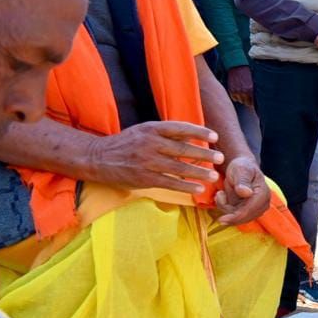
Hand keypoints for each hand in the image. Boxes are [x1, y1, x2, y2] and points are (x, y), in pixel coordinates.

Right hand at [88, 121, 222, 193]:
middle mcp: (150, 143)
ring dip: (199, 172)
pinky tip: (198, 189)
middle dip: (204, 154)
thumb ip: (166, 134)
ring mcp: (147, 161)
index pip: (180, 128)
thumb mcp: (144, 131)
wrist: (98, 157)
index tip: (215, 136)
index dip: (199, 132)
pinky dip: (185, 186)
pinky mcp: (144, 178)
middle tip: (220, 158)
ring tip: (214, 176)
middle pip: (182, 149)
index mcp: (151, 128)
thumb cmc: (126, 143)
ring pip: (178, 167)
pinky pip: (169, 182)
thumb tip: (193, 137)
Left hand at [215, 154, 269, 224]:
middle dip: (228, 209)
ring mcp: (256, 209)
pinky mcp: (248, 212)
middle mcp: (262, 204)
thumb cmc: (242, 167)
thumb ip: (243, 181)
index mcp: (263, 194)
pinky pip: (233, 215)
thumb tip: (247, 193)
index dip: (236, 217)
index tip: (221, 220)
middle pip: (243, 217)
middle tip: (219, 194)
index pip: (249, 211)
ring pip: (236, 217)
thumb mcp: (240, 170)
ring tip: (222, 192)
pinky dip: (226, 207)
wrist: (242, 168)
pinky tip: (223, 196)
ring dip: (225, 206)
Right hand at [227, 65, 253, 106]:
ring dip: (241, 98)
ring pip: (240, 100)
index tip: (252, 102)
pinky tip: (237, 91)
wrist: (237, 66)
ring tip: (241, 92)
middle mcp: (244, 92)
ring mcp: (237, 91)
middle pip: (246, 103)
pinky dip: (235, 96)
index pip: (252, 102)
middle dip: (247, 100)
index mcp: (250, 90)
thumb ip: (252, 91)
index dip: (252, 102)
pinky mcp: (231, 90)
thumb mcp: (252, 82)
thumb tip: (253, 100)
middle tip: (246, 96)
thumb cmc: (246, 73)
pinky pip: (234, 98)